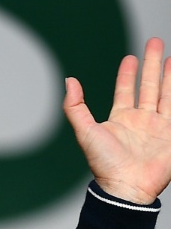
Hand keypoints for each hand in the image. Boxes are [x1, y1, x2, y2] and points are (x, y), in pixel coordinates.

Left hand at [64, 37, 170, 203]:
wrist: (127, 186)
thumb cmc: (105, 163)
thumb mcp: (85, 131)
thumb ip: (75, 106)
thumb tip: (69, 81)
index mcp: (120, 119)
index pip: (125, 90)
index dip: (127, 74)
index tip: (130, 57)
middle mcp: (141, 121)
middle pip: (149, 86)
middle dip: (152, 64)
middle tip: (156, 42)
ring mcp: (159, 127)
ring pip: (166, 94)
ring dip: (169, 75)